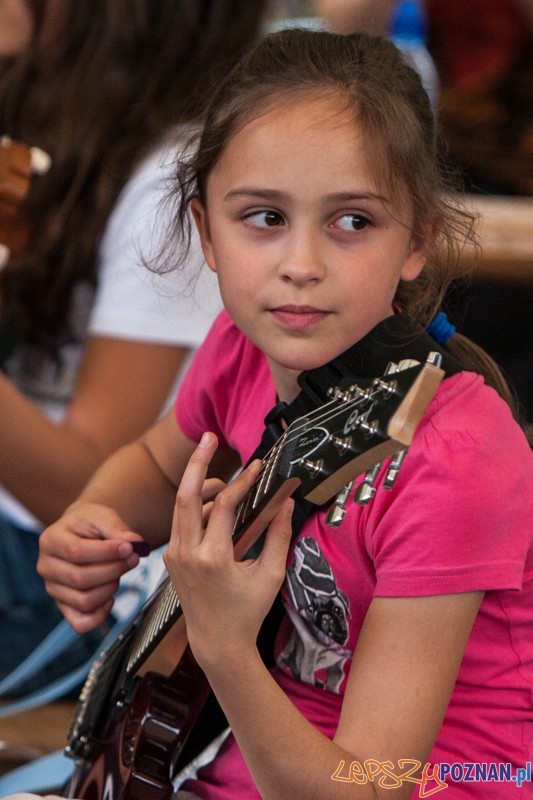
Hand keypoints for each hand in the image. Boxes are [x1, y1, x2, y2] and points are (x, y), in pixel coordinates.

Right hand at [37, 503, 144, 632]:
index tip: (130, 548)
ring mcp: (53, 589)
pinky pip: (80, 623)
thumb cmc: (91, 524)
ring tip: (121, 571)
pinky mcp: (63, 606)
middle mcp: (46, 567)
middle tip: (134, 558)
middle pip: (80, 578)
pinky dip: (100, 616)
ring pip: (83, 600)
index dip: (106, 553)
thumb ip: (118, 529)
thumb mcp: (102, 516)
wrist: (83, 533)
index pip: (75, 552)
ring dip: (111, 588)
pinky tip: (111, 599)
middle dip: (114, 570)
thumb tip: (135, 543)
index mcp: (50, 540)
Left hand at [163, 432, 293, 672]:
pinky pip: (181, 521)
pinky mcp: (172, 558)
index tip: (258, 467)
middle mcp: (187, 554)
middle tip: (208, 437)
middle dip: (196, 462)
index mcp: (212, 559)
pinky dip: (196, 505)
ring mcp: (175, 556)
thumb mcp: (271, 575)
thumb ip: (279, 535)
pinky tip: (215, 500)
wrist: (217, 643)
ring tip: (221, 473)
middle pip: (185, 495)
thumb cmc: (247, 612)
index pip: (224, 506)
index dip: (243, 482)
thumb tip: (287, 500)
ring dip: (198, 483)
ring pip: (180, 505)